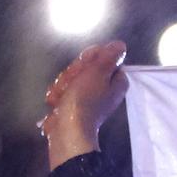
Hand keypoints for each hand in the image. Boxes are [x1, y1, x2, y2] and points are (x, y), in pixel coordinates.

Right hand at [42, 40, 128, 169]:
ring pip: (71, 79)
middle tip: (71, 83)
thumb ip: (110, 57)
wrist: (67, 131)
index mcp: (116, 82)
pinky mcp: (73, 107)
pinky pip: (63, 92)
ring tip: (61, 96)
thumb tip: (120, 46)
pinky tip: (56, 104)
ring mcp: (88, 99)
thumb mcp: (99, 72)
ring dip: (62, 85)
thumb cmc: (84, 100)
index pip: (102, 58)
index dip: (89, 58)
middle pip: (85, 68)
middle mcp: (105, 90)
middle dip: (72, 73)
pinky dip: (58, 96)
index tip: (82, 65)